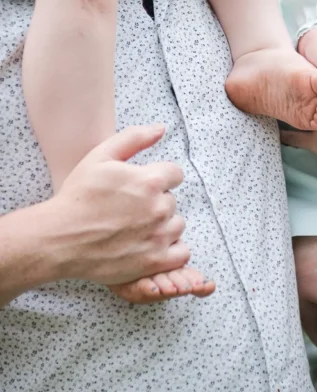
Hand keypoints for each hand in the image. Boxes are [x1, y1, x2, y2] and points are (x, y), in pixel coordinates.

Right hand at [48, 124, 187, 284]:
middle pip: (172, 201)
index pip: (175, 174)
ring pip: (177, 225)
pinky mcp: (155, 262)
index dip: (159, 179)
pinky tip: (151, 246)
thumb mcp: (100, 156)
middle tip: (130, 210)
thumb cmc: (77, 197)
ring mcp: (159, 237)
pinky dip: (170, 251)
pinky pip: (181, 253)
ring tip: (137, 229)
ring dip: (163, 226)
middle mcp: (159, 208)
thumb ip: (134, 138)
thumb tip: (161, 129)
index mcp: (149, 181)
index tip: (143, 188)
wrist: (60, 239)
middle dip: (155, 203)